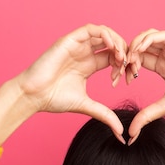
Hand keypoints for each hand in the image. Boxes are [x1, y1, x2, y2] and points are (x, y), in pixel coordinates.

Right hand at [17, 24, 127, 141]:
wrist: (34, 96)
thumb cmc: (54, 99)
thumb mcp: (87, 106)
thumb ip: (105, 116)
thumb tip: (121, 134)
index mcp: (89, 65)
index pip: (114, 57)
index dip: (125, 65)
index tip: (130, 78)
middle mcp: (84, 53)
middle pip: (113, 43)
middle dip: (126, 53)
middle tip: (130, 67)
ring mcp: (78, 45)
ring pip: (105, 33)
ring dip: (117, 43)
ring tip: (122, 58)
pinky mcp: (70, 40)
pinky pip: (91, 29)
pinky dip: (105, 35)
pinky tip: (112, 49)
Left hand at [125, 29, 164, 142]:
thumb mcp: (163, 107)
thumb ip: (145, 116)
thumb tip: (130, 134)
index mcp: (163, 66)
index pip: (139, 59)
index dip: (127, 67)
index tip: (121, 80)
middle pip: (141, 46)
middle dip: (127, 55)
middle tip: (122, 69)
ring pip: (148, 36)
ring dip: (135, 45)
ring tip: (130, 60)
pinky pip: (160, 35)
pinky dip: (147, 40)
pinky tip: (139, 51)